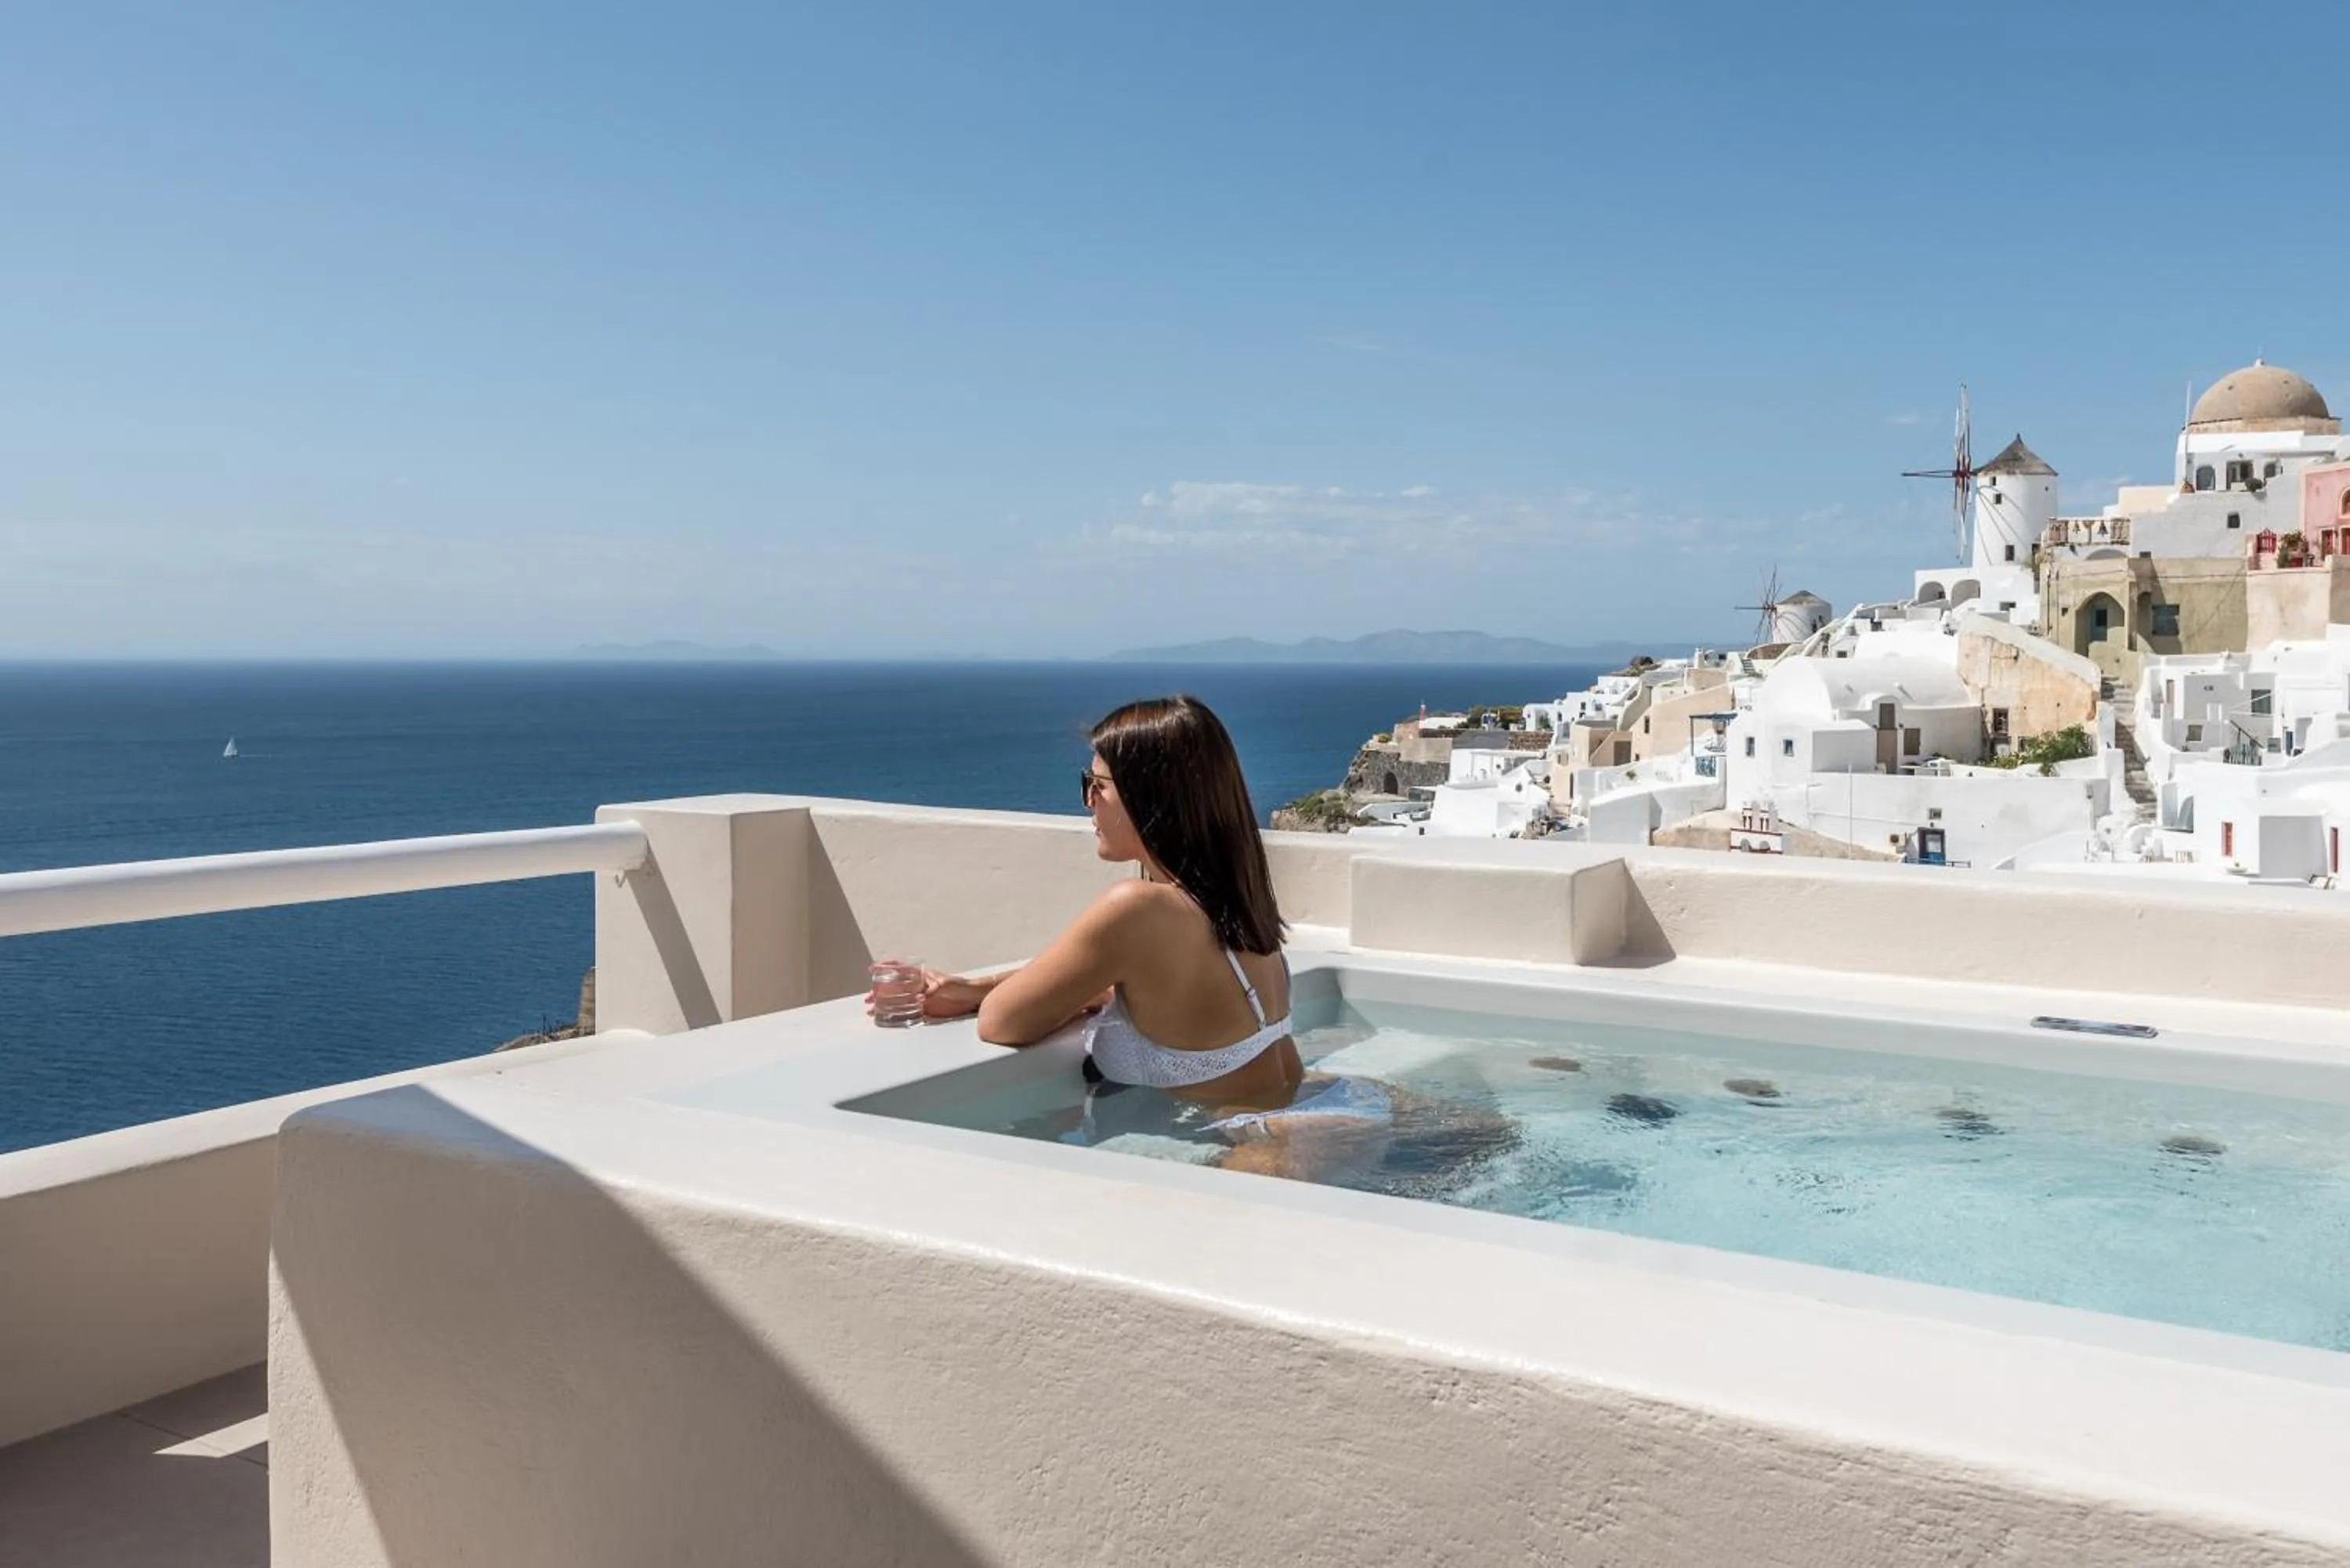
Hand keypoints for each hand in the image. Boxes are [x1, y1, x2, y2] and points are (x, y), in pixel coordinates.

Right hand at [866, 968, 992, 1020]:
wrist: (972, 998)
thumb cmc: (960, 986)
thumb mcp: (946, 985)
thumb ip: (934, 990)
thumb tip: (921, 997)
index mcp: (922, 975)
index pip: (901, 967)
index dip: (886, 966)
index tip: (872, 969)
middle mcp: (918, 986)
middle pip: (894, 985)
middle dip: (879, 990)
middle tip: (868, 998)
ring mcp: (920, 997)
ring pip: (898, 999)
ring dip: (884, 1003)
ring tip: (871, 1010)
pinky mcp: (925, 1009)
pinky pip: (907, 1011)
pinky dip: (896, 1014)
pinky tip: (887, 1018)